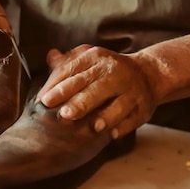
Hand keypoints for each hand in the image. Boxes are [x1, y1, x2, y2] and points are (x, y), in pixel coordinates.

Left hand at [36, 45, 157, 139]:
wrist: (146, 74)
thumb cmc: (107, 70)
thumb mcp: (89, 59)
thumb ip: (68, 62)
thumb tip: (50, 56)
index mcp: (97, 57)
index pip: (75, 70)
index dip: (58, 85)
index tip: (43, 100)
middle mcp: (114, 72)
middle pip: (96, 87)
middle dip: (80, 101)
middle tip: (63, 114)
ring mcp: (131, 90)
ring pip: (118, 104)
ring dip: (106, 116)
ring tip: (93, 127)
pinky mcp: (142, 106)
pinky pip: (132, 118)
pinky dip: (123, 126)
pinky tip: (113, 134)